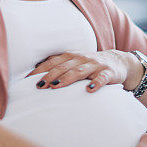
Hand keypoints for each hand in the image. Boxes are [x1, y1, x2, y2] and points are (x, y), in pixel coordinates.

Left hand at [26, 50, 140, 92]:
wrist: (118, 61)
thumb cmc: (91, 65)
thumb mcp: (75, 62)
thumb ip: (59, 65)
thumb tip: (35, 73)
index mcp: (72, 56)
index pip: (53, 62)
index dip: (40, 70)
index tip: (28, 80)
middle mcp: (82, 59)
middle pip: (64, 67)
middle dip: (50, 75)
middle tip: (39, 86)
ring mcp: (95, 65)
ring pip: (79, 71)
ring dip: (67, 78)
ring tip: (55, 86)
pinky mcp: (108, 73)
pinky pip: (102, 79)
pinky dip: (96, 84)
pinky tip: (89, 90)